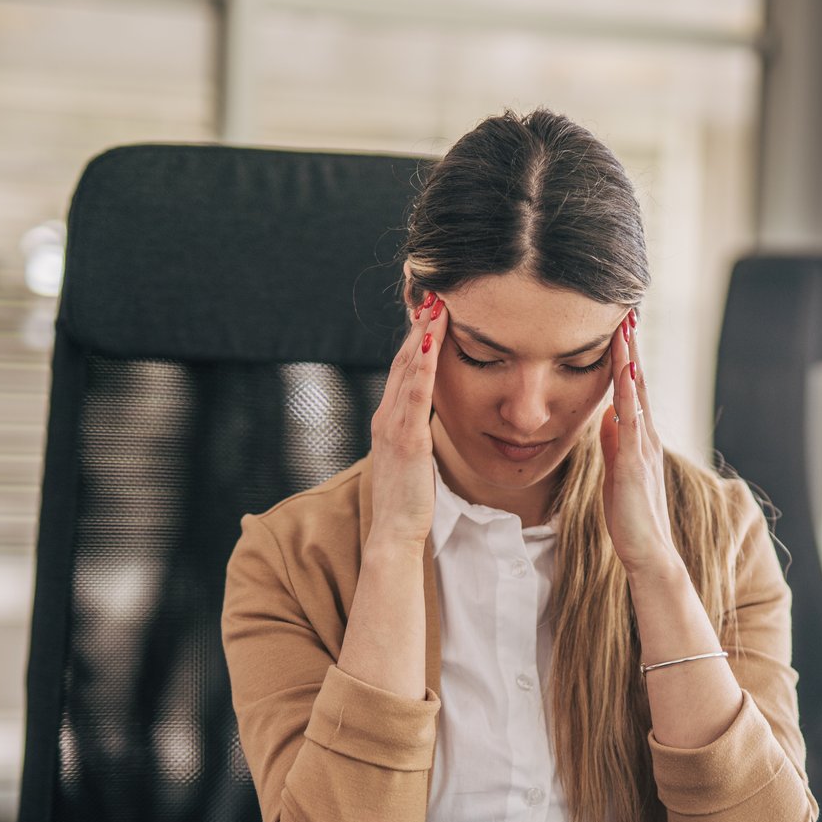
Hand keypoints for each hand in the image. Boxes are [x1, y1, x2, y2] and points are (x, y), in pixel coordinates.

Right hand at [365, 292, 447, 551]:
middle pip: (403, 358)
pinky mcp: (405, 438)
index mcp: (390, 419)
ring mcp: (393, 425)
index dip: (417, 336)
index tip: (433, 308)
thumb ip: (418, 434)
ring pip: (407, 368)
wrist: (395, 532)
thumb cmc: (409, 500)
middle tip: (433, 289)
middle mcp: (386, 415)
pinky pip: (415, 393)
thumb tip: (432, 419)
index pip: (405, 368)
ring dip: (421, 333)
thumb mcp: (414, 458)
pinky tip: (431, 341)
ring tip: (435, 301)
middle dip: (418, 323)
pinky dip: (421, 364)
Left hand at [598, 309, 681, 580]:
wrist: (650, 552)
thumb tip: (607, 416)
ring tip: (625, 326)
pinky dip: (627, 391)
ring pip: (636, 393)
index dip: (626, 360)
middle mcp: (646, 437)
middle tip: (626, 311)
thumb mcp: (617, 473)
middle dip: (631, 348)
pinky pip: (631, 417)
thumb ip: (614, 443)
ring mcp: (643, 447)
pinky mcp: (635, 460)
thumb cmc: (631, 519)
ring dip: (629, 358)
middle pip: (637, 382)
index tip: (620, 330)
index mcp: (640, 440)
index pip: (632, 391)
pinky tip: (623, 369)